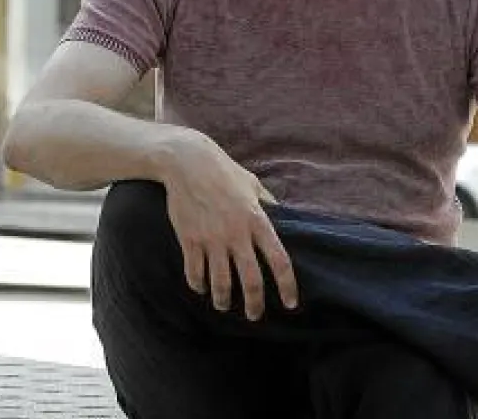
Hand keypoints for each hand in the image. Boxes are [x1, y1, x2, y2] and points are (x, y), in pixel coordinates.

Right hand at [159, 133, 298, 321]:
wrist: (187, 162)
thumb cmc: (223, 171)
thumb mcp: (253, 184)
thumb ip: (269, 204)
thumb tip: (284, 218)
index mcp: (257, 220)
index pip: (279, 260)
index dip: (288, 286)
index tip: (291, 303)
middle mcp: (236, 234)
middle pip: (250, 281)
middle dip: (254, 304)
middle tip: (255, 316)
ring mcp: (211, 238)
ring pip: (220, 283)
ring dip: (223, 300)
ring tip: (224, 306)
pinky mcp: (189, 239)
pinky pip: (194, 272)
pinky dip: (198, 284)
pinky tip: (201, 288)